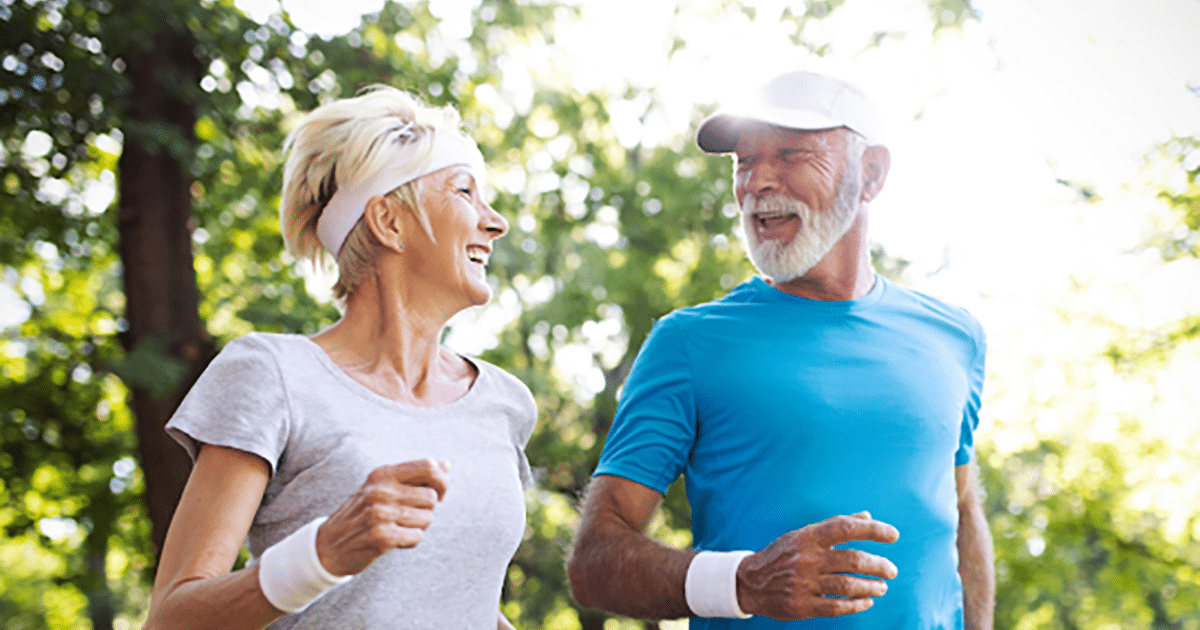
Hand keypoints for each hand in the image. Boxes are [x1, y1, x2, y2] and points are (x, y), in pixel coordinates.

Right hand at [314, 458, 449, 576]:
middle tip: (409, 516)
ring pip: (427, 518)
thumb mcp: (383, 487)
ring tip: (398, 527)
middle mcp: (380, 490)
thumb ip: (415, 476)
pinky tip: (394, 540)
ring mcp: (380, 514)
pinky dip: (410, 541)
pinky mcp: (381, 537)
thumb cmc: (363, 513)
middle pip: (432, 497)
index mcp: (382, 473)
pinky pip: (417, 537)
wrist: (328, 545)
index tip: (439, 494)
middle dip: (427, 510)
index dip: (442, 481)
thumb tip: (447, 464)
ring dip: (418, 526)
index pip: (428, 466)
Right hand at [735, 511, 899, 619]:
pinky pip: (836, 606)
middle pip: (852, 560)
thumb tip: (867, 515)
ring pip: (847, 585)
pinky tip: (867, 602)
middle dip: (878, 565)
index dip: (872, 530)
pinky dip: (856, 605)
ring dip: (871, 586)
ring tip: (882, 587)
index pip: (845, 528)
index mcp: (808, 537)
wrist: (750, 582)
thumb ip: (836, 526)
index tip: (893, 535)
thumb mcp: (804, 535)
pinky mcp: (802, 605)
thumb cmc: (784, 555)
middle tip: (892, 570)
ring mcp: (804, 583)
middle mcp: (807, 559)